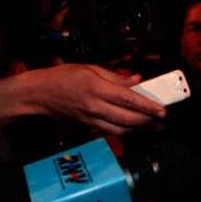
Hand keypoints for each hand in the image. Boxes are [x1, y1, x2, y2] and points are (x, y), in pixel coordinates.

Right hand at [18, 63, 165, 133]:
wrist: (39, 95)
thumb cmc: (62, 78)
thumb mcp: (90, 69)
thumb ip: (115, 77)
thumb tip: (136, 80)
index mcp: (97, 88)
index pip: (128, 99)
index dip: (147, 106)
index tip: (161, 109)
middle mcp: (95, 107)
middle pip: (128, 120)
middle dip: (148, 121)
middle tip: (160, 119)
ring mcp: (90, 120)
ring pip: (120, 130)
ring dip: (137, 128)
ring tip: (150, 124)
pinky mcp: (87, 128)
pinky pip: (109, 132)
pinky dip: (122, 130)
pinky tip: (130, 126)